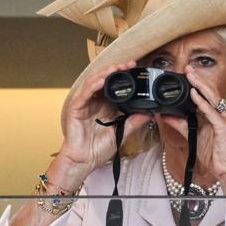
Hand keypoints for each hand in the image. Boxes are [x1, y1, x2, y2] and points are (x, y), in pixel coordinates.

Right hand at [55, 62, 148, 185]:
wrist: (85, 160)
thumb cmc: (99, 148)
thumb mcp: (122, 133)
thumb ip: (134, 122)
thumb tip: (150, 114)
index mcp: (106, 106)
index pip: (115, 86)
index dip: (125, 77)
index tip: (138, 71)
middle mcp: (96, 102)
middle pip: (105, 80)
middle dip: (117, 71)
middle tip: (130, 65)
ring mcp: (85, 104)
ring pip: (94, 83)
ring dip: (105, 74)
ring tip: (117, 68)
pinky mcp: (76, 108)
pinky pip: (84, 93)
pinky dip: (93, 85)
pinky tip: (102, 80)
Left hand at [171, 66, 225, 185]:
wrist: (224, 169)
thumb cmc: (213, 153)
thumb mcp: (192, 135)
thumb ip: (180, 124)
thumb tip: (164, 115)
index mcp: (216, 114)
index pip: (206, 94)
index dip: (197, 83)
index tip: (185, 73)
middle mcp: (222, 113)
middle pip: (210, 92)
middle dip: (198, 79)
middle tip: (187, 68)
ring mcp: (224, 119)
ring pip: (212, 97)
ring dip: (201, 85)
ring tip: (190, 75)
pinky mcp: (224, 126)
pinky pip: (211, 111)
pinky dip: (202, 102)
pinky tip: (194, 94)